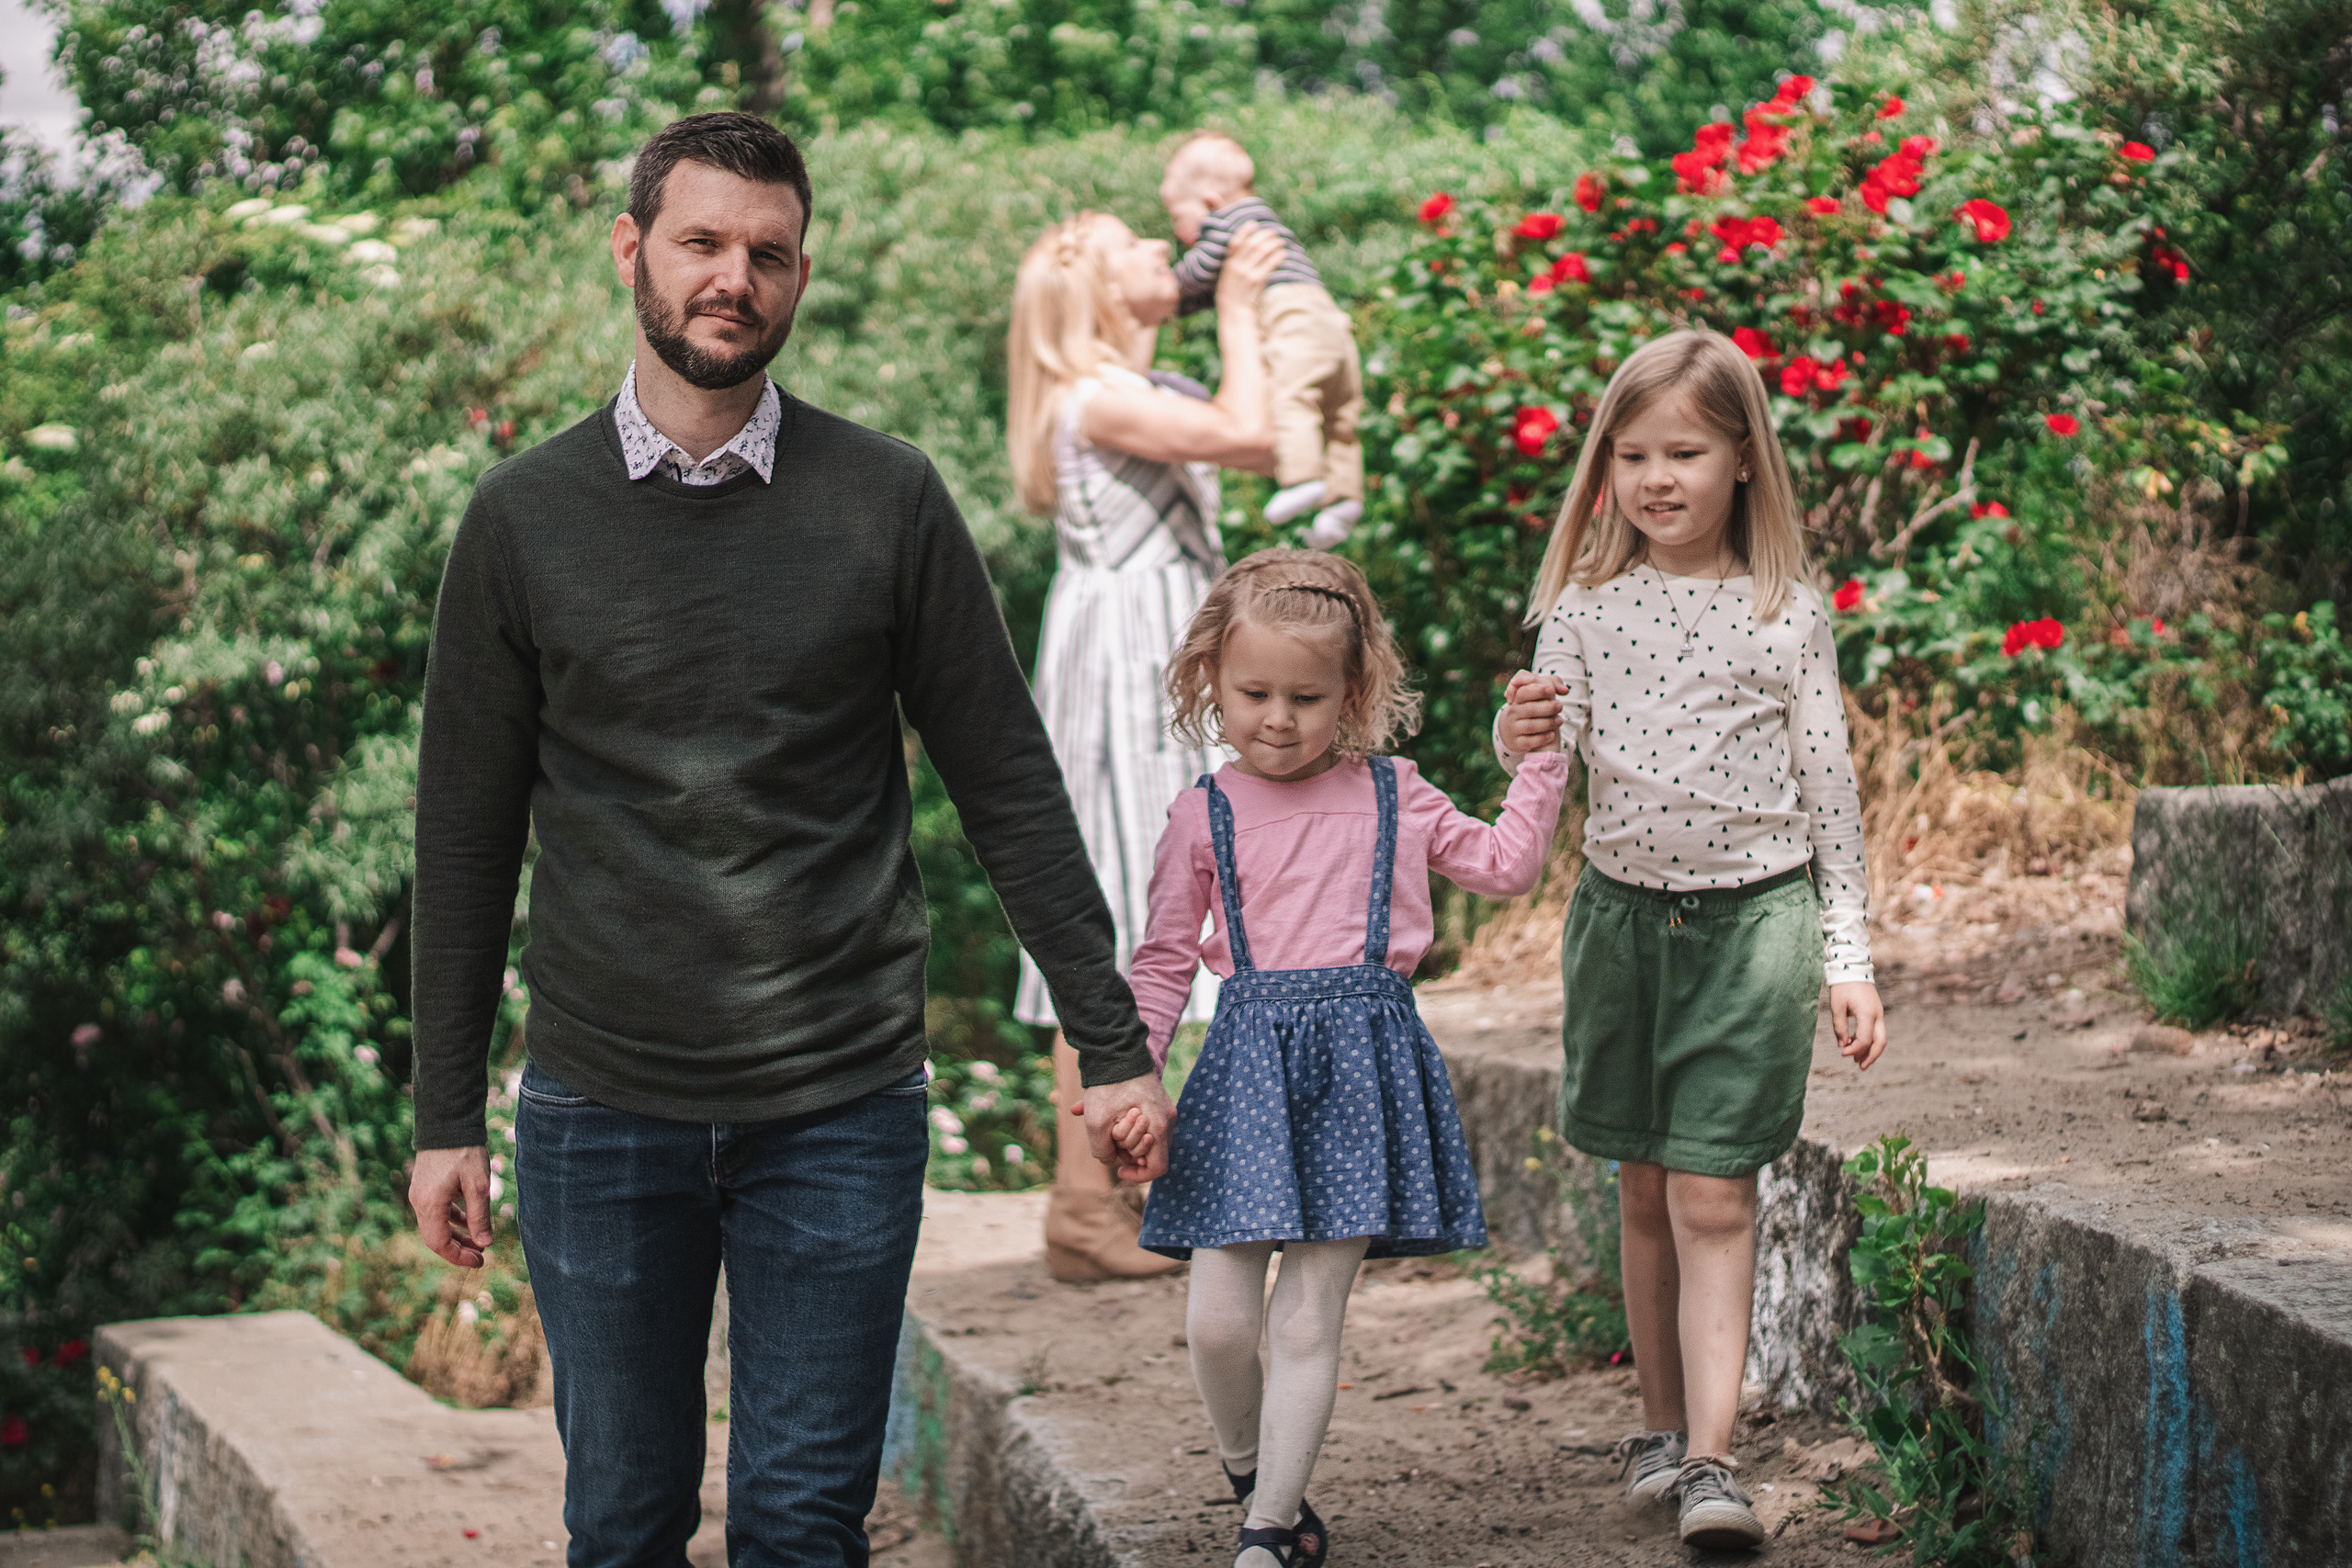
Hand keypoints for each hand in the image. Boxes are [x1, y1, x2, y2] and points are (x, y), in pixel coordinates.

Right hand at [410, 1145, 492, 1266]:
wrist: (447, 1121)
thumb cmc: (464, 1151)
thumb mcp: (478, 1185)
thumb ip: (480, 1216)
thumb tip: (485, 1243)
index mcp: (429, 1205)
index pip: (439, 1243)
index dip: (459, 1257)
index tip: (480, 1261)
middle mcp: (419, 1202)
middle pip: (436, 1237)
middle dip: (458, 1249)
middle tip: (482, 1255)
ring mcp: (420, 1194)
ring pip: (436, 1225)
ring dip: (456, 1235)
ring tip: (480, 1241)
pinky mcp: (425, 1187)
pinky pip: (437, 1212)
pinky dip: (452, 1220)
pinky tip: (469, 1222)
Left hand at [1067, 1071, 1174, 1181]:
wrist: (1117, 1049)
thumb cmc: (1108, 1085)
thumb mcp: (1096, 1123)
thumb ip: (1103, 1150)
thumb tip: (1111, 1159)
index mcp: (1159, 1127)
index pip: (1157, 1168)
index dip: (1138, 1175)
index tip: (1120, 1168)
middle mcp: (1168, 1119)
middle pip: (1151, 1152)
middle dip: (1129, 1149)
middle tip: (1112, 1134)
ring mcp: (1165, 1109)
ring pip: (1148, 1137)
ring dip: (1126, 1135)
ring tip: (1110, 1121)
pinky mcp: (1159, 1101)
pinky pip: (1146, 1123)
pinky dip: (1128, 1124)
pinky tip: (1111, 1114)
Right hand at [1213, 224, 1285, 313]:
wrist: (1234, 313)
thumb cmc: (1230, 296)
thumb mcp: (1225, 278)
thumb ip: (1233, 265)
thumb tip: (1246, 251)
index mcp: (1228, 264)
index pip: (1235, 243)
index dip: (1244, 231)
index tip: (1253, 223)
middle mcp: (1237, 267)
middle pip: (1252, 243)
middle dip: (1264, 235)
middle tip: (1273, 232)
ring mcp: (1247, 273)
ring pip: (1262, 251)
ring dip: (1273, 243)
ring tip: (1280, 241)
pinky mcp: (1257, 280)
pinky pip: (1270, 263)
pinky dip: (1278, 256)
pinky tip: (1283, 253)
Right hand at [1499, 671, 1565, 754]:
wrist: (1513, 730)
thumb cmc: (1531, 707)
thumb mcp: (1537, 693)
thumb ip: (1552, 683)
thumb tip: (1565, 690)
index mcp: (1516, 699)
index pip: (1523, 692)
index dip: (1537, 690)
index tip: (1551, 690)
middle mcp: (1512, 713)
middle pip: (1529, 709)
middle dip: (1547, 707)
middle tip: (1560, 706)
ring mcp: (1513, 728)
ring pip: (1530, 726)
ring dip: (1548, 723)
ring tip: (1560, 720)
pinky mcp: (1517, 742)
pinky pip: (1528, 741)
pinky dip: (1542, 738)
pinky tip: (1552, 735)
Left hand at [1830, 982, 1886, 1069]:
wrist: (1853, 968)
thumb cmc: (1842, 986)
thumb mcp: (1837, 1006)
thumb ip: (1840, 1027)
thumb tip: (1842, 1045)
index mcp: (1867, 1013)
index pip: (1864, 1039)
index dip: (1854, 1049)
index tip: (1842, 1053)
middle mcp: (1877, 1015)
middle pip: (1880, 1042)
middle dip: (1871, 1057)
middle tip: (1859, 1067)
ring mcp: (1879, 1013)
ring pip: (1881, 1038)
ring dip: (1871, 1050)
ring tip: (1857, 1061)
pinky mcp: (1876, 1012)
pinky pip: (1877, 1031)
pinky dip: (1869, 1041)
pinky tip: (1857, 1045)